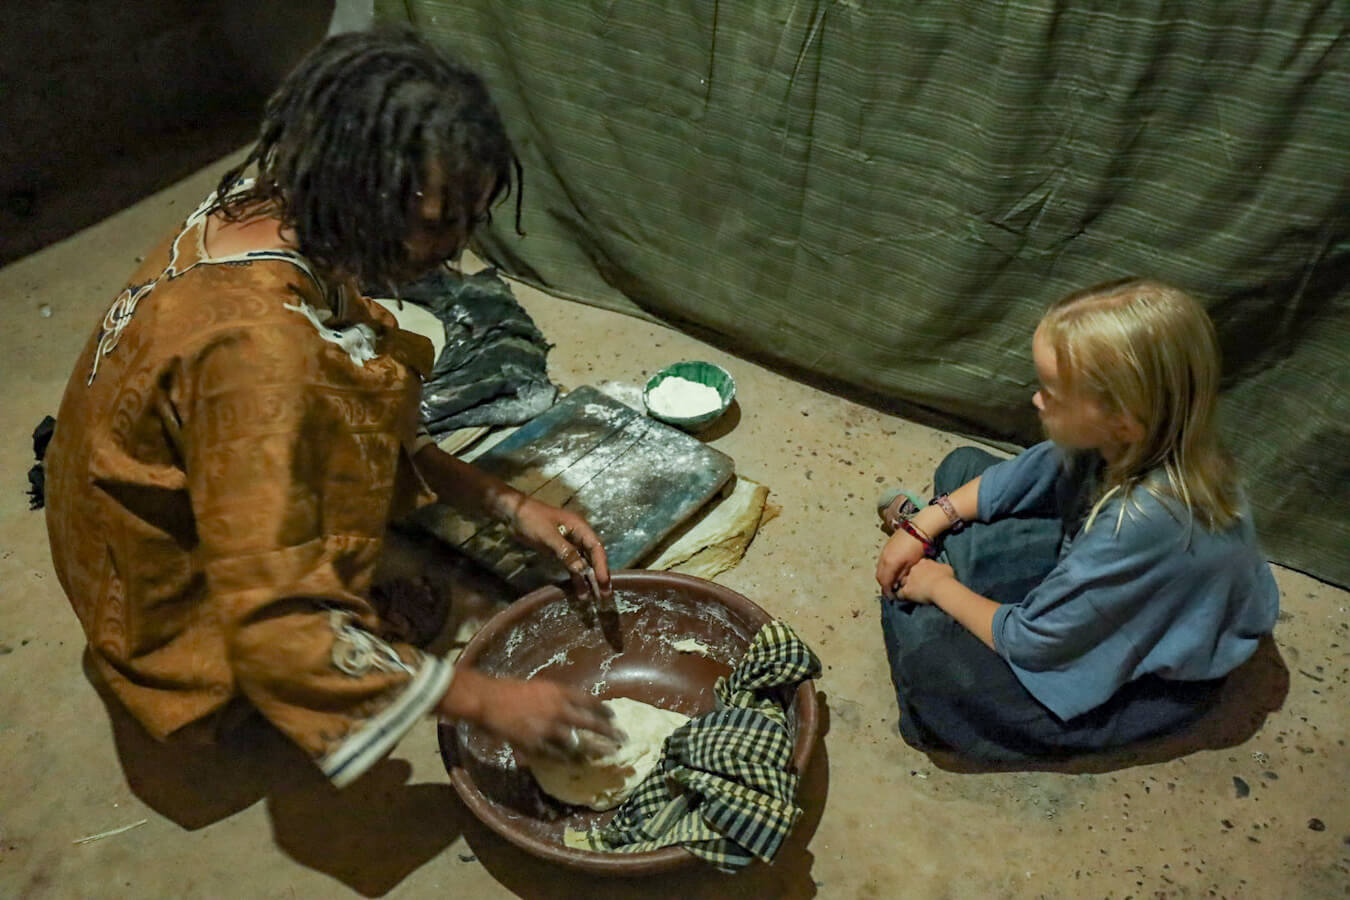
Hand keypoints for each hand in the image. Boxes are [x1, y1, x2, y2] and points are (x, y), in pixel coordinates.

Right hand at [439, 670, 622, 759]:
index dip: (604, 711)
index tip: (615, 717)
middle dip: (608, 733)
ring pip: (576, 743)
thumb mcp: (538, 687)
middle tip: (622, 741)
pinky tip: (576, 763)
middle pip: (590, 723)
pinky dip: (567, 759)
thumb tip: (572, 707)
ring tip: (606, 756)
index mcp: (559, 692)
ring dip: (592, 750)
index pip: (590, 701)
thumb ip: (556, 697)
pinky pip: (556, 755)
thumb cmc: (510, 689)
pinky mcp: (535, 744)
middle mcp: (558, 709)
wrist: (488, 699)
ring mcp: (547, 728)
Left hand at [509, 498, 610, 598]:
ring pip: (583, 563)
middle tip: (604, 595)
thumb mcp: (548, 535)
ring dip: (588, 579)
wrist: (513, 514)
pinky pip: (572, 565)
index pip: (596, 547)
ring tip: (593, 598)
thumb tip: (582, 570)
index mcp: (580, 527)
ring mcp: (570, 544)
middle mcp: (578, 536)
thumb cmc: (532, 519)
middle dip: (598, 575)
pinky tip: (579, 591)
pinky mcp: (560, 551)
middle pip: (593, 557)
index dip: (601, 565)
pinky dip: (576, 577)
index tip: (604, 581)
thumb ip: (565, 552)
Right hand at [875, 530, 927, 599]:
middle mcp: (883, 558)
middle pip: (879, 576)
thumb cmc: (917, 548)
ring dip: (884, 576)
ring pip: (879, 568)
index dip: (887, 591)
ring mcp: (883, 552)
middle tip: (891, 591)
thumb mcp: (912, 565)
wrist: (917, 529)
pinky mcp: (886, 547)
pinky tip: (892, 570)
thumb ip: (902, 576)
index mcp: (890, 564)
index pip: (885, 582)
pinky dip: (885, 568)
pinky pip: (881, 561)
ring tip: (892, 581)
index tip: (892, 597)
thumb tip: (897, 585)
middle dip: (884, 585)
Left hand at [897, 559, 956, 604]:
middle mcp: (914, 569)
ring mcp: (909, 580)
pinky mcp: (907, 590)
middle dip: (911, 577)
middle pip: (909, 572)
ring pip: (902, 581)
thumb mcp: (946, 568)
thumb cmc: (946, 577)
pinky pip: (899, 593)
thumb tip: (941, 569)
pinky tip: (901, 599)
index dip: (921, 570)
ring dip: (904, 585)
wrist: (941, 587)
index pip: (919, 564)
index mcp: (924, 562)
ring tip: (907, 590)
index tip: (924, 575)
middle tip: (916, 583)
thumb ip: (941, 567)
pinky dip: (900, 596)